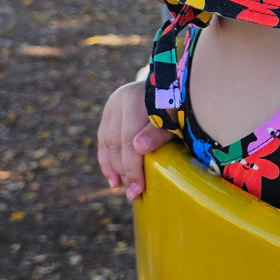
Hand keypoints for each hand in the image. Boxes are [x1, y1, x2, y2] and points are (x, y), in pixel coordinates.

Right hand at [96, 81, 174, 200]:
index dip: (133, 168)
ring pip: (108, 143)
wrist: (171, 85)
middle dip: (125, 172)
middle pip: (117, 144)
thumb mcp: (174, 119)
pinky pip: (103, 139)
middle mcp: (121, 100)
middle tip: (134, 194)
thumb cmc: (177, 106)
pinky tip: (113, 179)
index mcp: (139, 100)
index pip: (130, 142)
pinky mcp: (108, 111)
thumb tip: (138, 148)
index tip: (139, 189)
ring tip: (123, 188)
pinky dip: (107, 160)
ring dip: (114, 169)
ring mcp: (112, 104)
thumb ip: (158, 133)